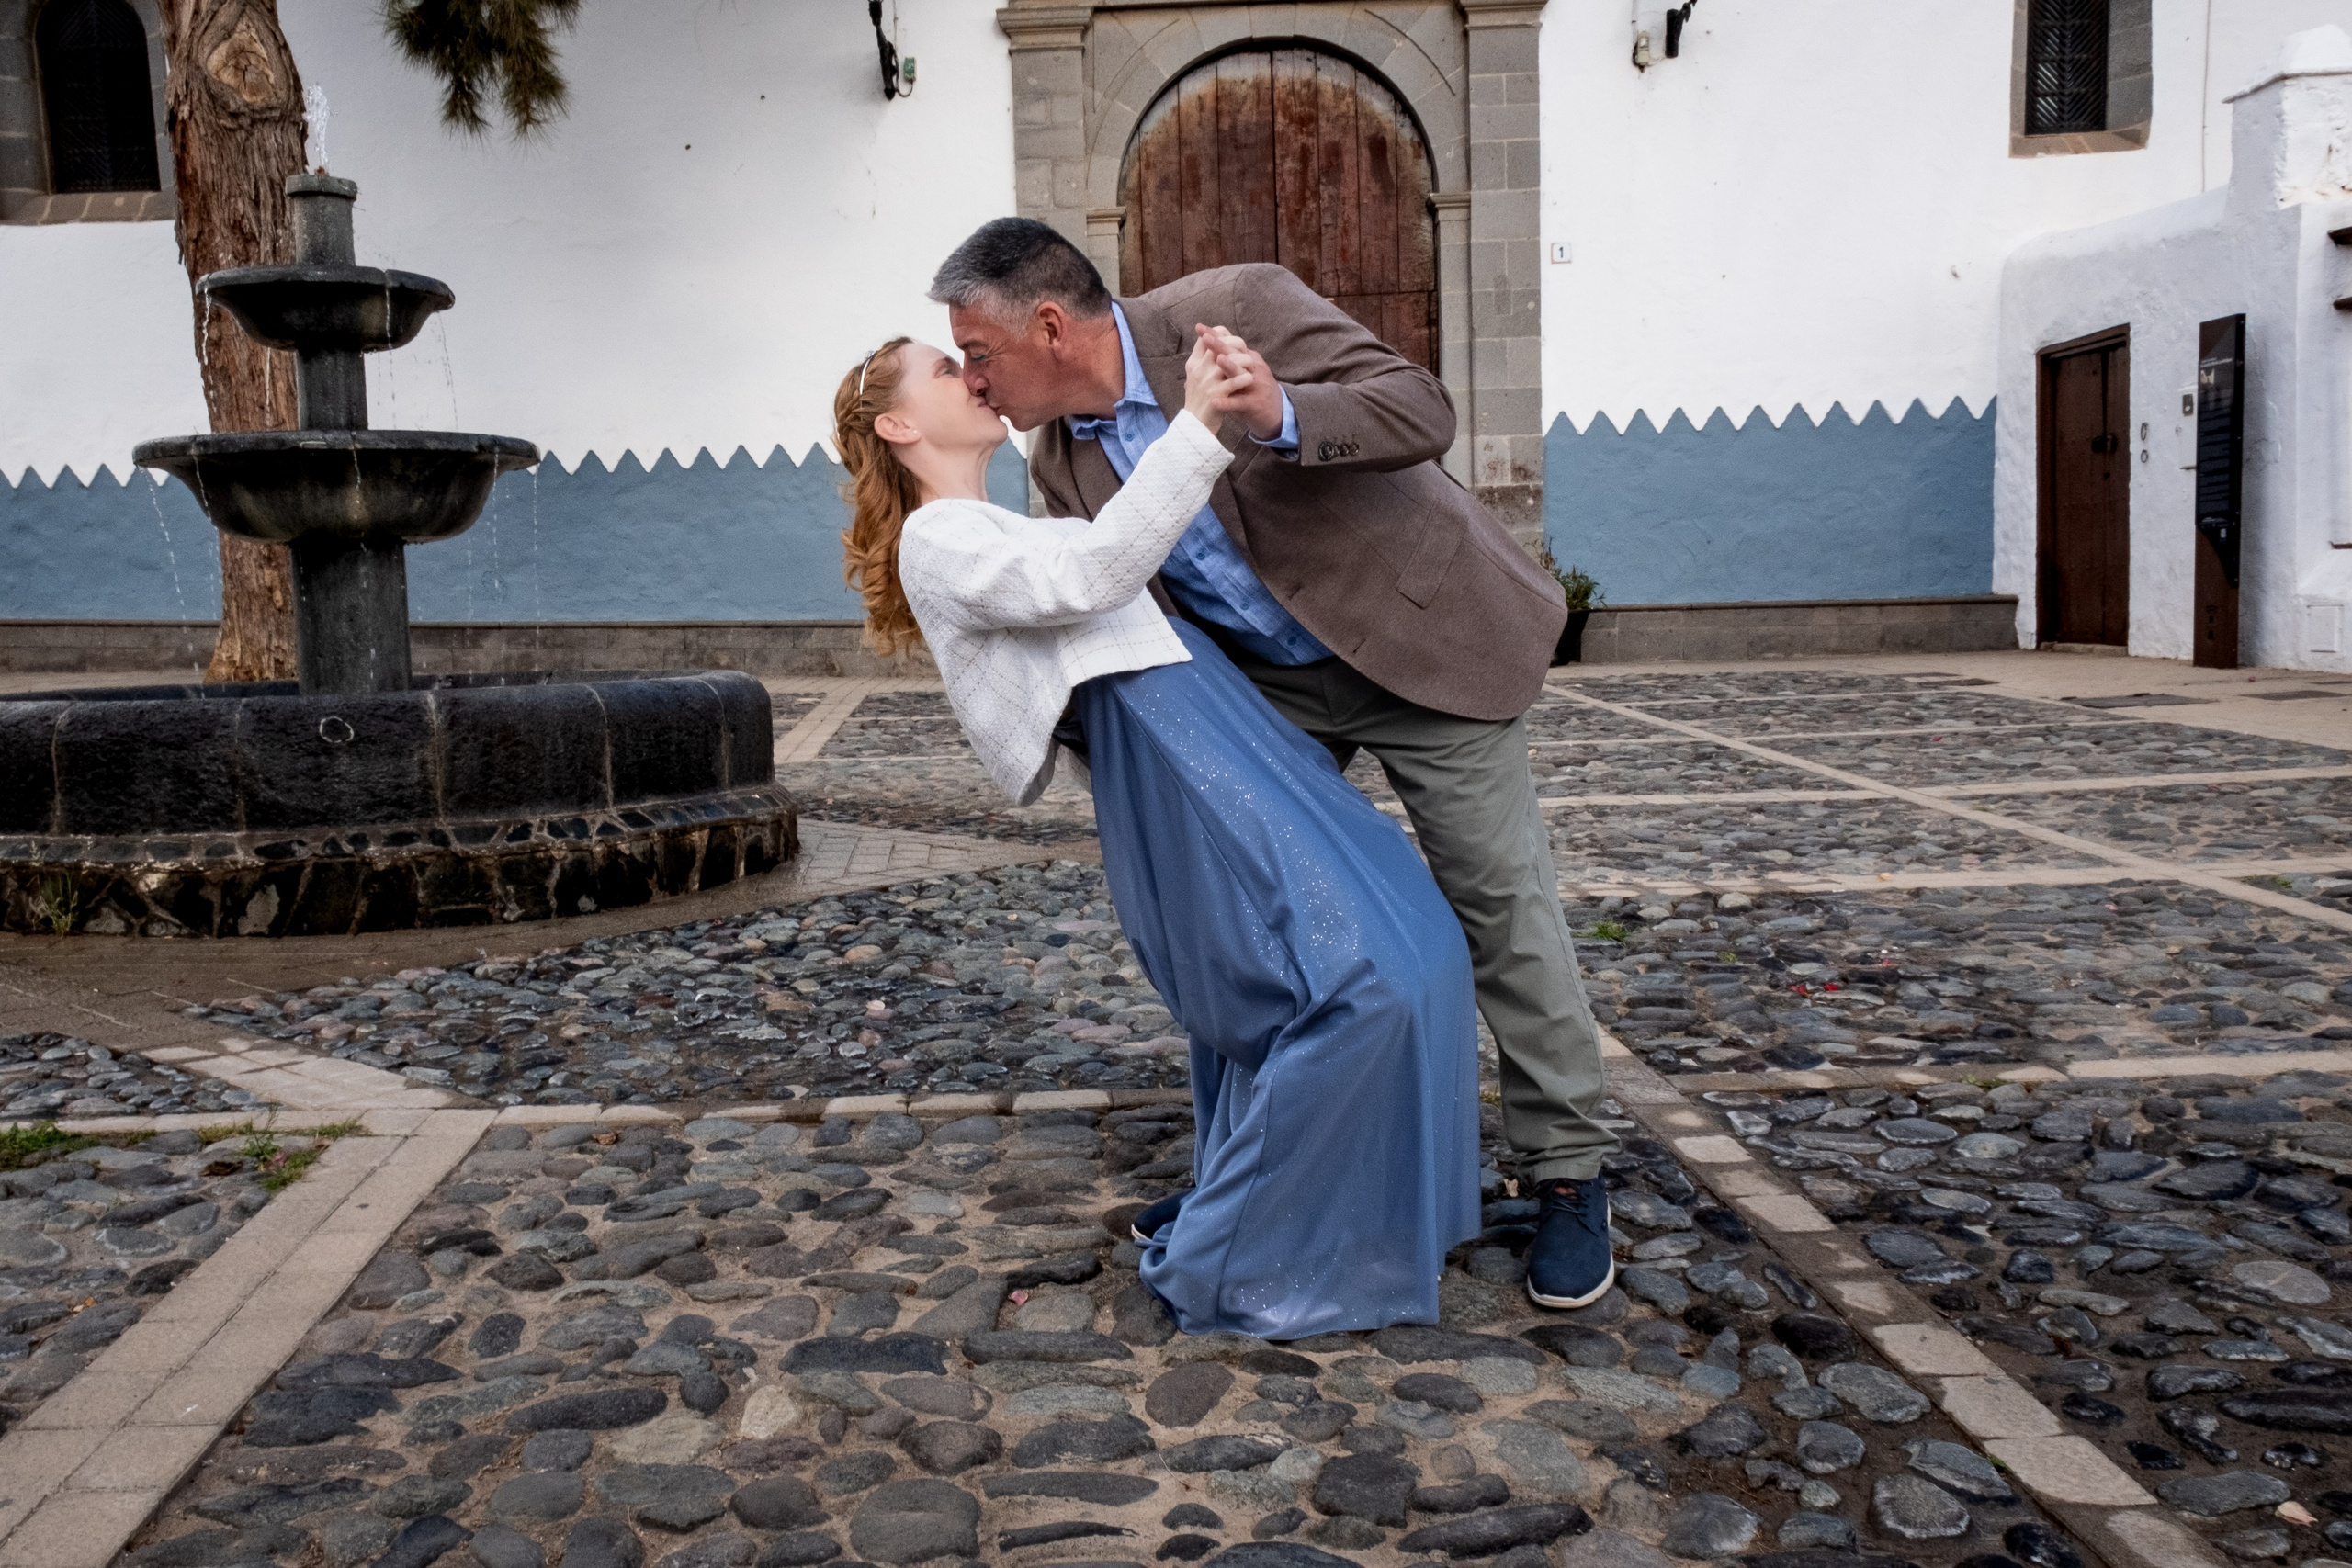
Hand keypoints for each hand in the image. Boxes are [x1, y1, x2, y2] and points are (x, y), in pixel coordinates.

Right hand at [1181, 329, 1251, 434]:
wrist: (1195, 425)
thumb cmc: (1199, 398)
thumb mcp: (1196, 376)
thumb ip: (1203, 360)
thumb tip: (1210, 341)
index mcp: (1193, 363)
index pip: (1204, 339)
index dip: (1218, 334)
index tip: (1229, 338)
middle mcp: (1198, 369)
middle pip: (1218, 344)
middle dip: (1234, 343)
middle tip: (1244, 349)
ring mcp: (1207, 381)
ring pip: (1228, 360)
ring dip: (1242, 359)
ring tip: (1250, 363)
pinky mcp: (1216, 394)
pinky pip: (1233, 382)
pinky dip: (1243, 378)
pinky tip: (1249, 378)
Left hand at [1196, 324, 1283, 440]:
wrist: (1277, 411)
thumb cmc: (1254, 389)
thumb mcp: (1245, 369)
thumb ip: (1231, 357)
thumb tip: (1209, 341)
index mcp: (1249, 359)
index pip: (1232, 343)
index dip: (1216, 335)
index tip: (1200, 328)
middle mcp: (1253, 368)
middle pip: (1236, 354)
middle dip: (1220, 345)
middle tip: (1206, 338)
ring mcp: (1255, 385)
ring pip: (1241, 374)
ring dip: (1230, 366)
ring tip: (1217, 360)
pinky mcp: (1254, 403)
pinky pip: (1239, 402)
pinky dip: (1227, 402)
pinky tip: (1214, 402)